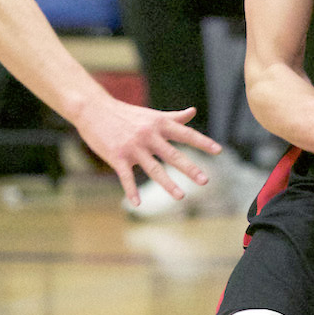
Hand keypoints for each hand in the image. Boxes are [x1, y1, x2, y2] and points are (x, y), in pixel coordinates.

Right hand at [71, 95, 221, 205]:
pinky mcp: (117, 157)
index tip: (218, 151)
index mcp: (159, 124)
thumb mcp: (151, 114)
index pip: (185, 134)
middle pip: (173, 154)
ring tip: (181, 196)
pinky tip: (137, 204)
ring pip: (153, 168)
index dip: (202, 142)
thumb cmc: (126, 114)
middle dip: (190, 168)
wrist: (95, 110)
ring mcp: (133, 147)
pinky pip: (126, 177)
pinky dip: (131, 191)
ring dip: (167, 184)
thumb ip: (173, 117)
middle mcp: (148, 135)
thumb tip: (193, 111)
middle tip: (205, 181)